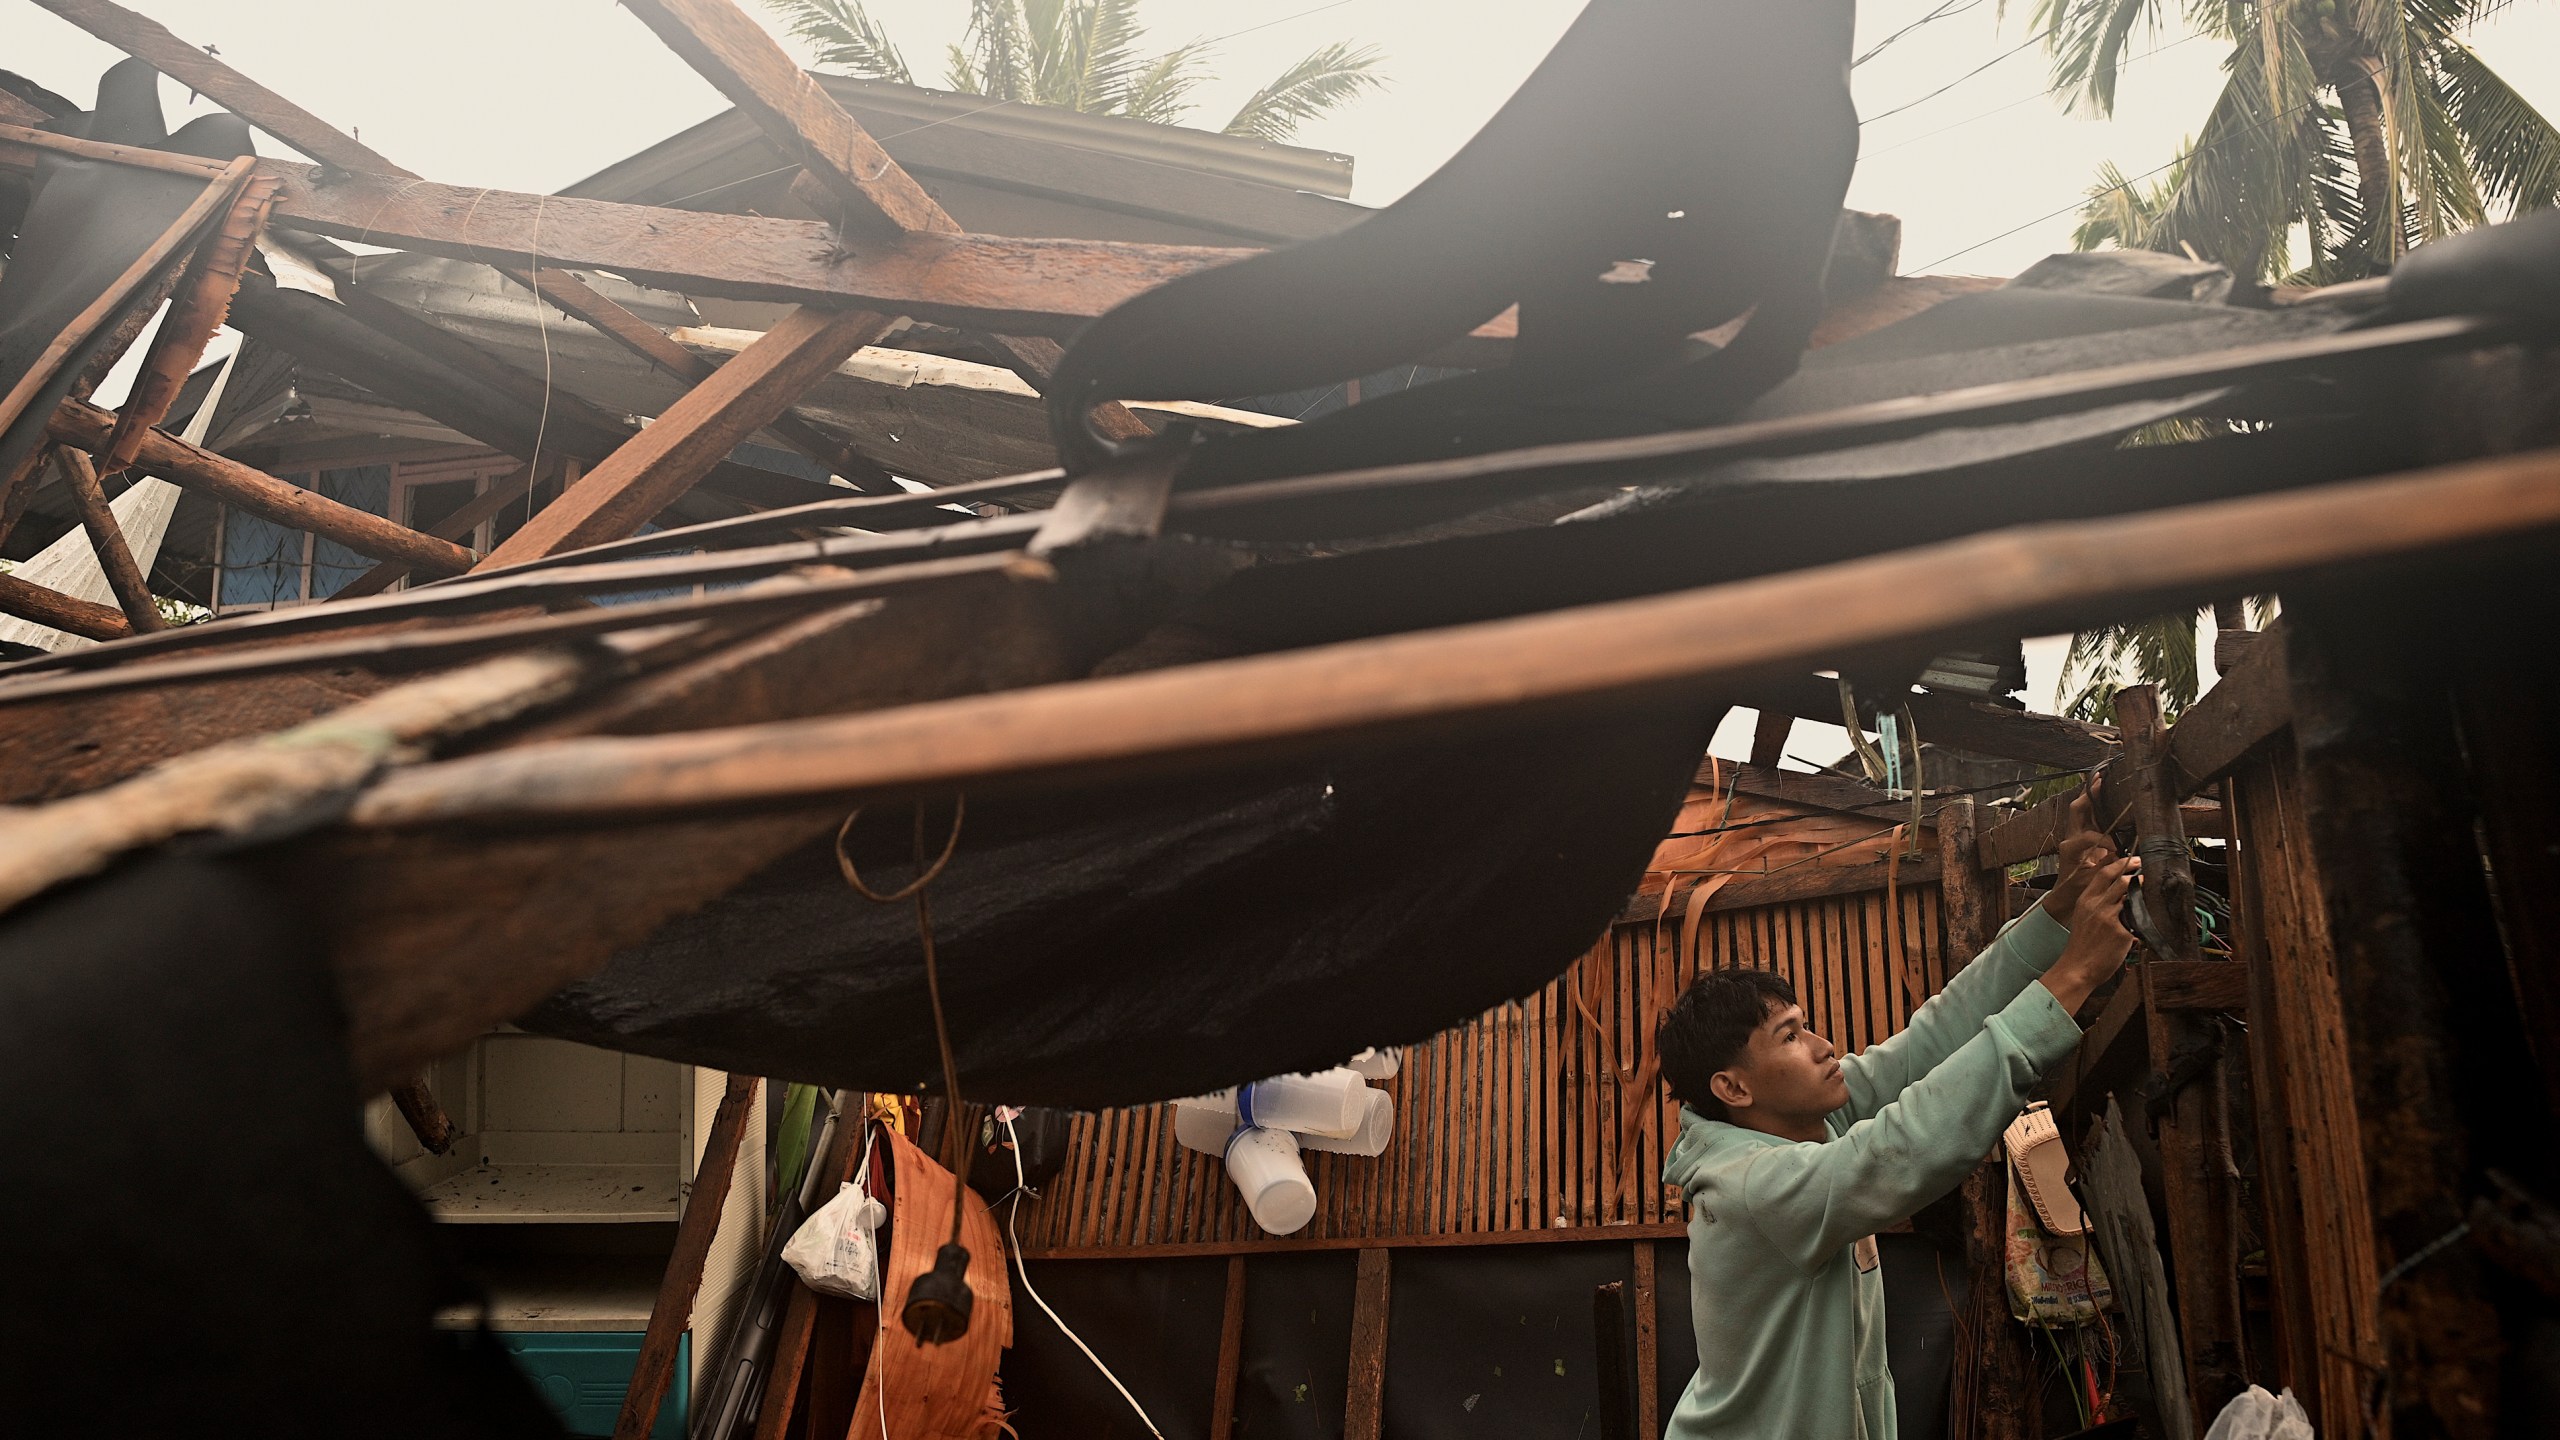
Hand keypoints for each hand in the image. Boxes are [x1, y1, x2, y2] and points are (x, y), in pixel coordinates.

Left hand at [2039, 778, 2118, 921]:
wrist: (2064, 895)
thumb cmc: (2076, 889)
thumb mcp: (2093, 880)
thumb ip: (2108, 867)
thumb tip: (2127, 857)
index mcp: (2070, 849)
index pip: (2089, 836)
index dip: (2105, 840)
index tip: (2118, 849)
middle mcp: (2070, 838)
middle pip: (2077, 810)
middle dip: (2088, 795)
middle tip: (2099, 780)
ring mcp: (2074, 835)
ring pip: (2080, 809)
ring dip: (2089, 795)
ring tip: (2099, 779)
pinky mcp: (2080, 836)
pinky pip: (2087, 816)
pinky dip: (2094, 805)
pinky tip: (2102, 795)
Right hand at [2039, 853, 2140, 1014]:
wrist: (2077, 968)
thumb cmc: (2080, 946)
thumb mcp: (2082, 918)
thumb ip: (2095, 905)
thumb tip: (2117, 897)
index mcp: (2085, 901)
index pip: (2103, 874)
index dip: (2119, 863)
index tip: (2131, 859)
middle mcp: (2096, 906)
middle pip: (2119, 879)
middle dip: (2133, 868)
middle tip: (2144, 866)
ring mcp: (2109, 918)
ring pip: (2129, 894)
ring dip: (2141, 889)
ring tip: (2147, 887)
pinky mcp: (2121, 932)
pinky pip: (2136, 920)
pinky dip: (2141, 918)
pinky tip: (2145, 920)